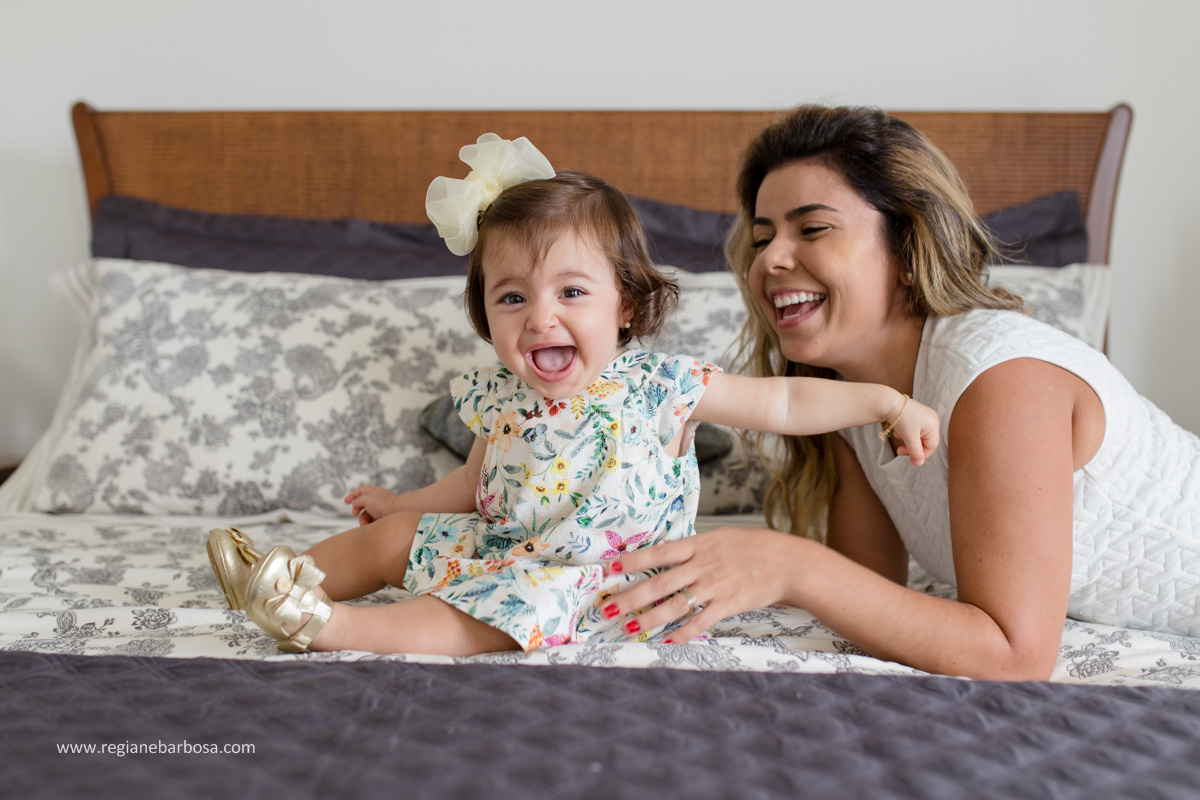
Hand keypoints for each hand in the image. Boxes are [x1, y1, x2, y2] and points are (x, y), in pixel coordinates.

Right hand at [344, 485, 397, 525]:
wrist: (400, 513)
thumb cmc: (383, 505)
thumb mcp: (367, 499)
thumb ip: (358, 500)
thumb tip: (355, 504)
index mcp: (374, 492)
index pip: (361, 491)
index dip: (352, 495)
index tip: (345, 502)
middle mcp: (378, 500)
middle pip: (362, 503)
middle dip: (357, 509)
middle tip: (355, 513)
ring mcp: (381, 509)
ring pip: (367, 514)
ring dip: (362, 519)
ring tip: (364, 524)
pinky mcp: (384, 519)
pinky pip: (373, 522)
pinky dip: (369, 524)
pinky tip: (369, 527)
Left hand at [602, 527, 804, 643]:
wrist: (787, 561)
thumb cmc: (754, 547)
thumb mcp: (721, 538)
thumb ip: (694, 549)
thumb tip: (667, 556)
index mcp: (699, 545)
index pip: (658, 553)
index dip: (633, 561)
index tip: (609, 569)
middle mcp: (703, 565)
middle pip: (659, 583)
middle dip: (630, 597)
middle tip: (608, 609)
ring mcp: (715, 585)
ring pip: (675, 605)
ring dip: (650, 618)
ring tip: (630, 627)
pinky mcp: (729, 604)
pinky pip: (701, 622)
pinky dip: (684, 633)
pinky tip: (668, 642)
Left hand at [889, 396, 939, 465]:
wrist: (888, 403)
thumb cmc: (901, 418)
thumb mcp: (909, 437)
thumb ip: (915, 452)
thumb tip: (919, 464)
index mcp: (933, 425)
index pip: (931, 447)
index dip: (920, 454)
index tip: (907, 456)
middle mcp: (931, 421)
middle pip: (924, 443)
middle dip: (911, 446)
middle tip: (900, 450)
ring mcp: (924, 418)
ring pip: (917, 438)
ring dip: (907, 440)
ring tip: (899, 435)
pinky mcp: (916, 417)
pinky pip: (913, 431)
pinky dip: (905, 434)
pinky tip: (898, 430)